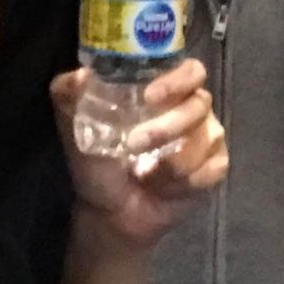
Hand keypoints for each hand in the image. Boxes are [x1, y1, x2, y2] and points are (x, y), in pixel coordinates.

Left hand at [52, 57, 228, 249]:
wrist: (110, 213)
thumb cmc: (97, 161)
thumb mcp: (75, 126)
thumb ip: (68, 94)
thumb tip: (79, 76)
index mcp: (164, 89)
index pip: (189, 70)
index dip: (177, 80)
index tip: (150, 96)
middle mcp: (190, 108)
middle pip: (200, 104)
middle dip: (167, 127)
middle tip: (135, 144)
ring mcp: (207, 137)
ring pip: (207, 138)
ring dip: (173, 161)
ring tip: (144, 174)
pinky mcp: (214, 168)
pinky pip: (213, 168)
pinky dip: (187, 182)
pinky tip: (165, 189)